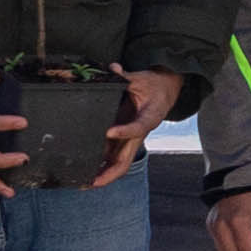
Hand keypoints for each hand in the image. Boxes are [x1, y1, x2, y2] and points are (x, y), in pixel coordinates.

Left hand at [87, 66, 180, 190]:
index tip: (110, 132)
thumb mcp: (143, 78)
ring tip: (84, 182)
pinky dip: (101, 165)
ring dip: (102, 174)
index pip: (139, 127)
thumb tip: (113, 68)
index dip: (125, 131)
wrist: (166, 90)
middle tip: (92, 182)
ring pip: (118, 162)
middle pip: (127, 159)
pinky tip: (86, 170)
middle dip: (109, 173)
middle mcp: (140, 133)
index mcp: (150, 117)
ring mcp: (131, 138)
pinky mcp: (125, 138)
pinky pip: (113, 156)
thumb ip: (126, 76)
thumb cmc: (156, 86)